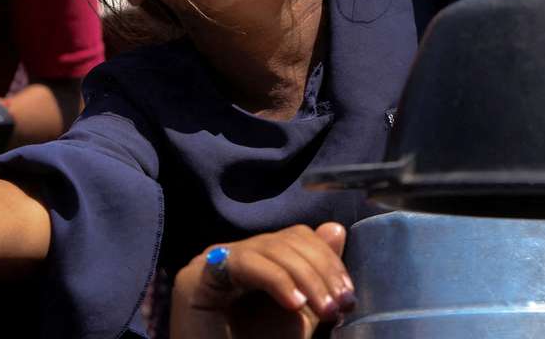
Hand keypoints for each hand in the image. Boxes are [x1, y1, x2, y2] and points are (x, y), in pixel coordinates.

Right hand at [171, 223, 353, 338]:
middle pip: (284, 239)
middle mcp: (231, 255)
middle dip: (320, 270)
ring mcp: (211, 262)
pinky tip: (294, 303)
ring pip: (269, 247)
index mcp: (255, 260)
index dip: (326, 259)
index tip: (348, 294)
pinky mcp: (196, 275)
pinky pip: (244, 262)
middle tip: (341, 304)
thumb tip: (335, 229)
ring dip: (306, 278)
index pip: (295, 238)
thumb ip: (314, 276)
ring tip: (324, 310)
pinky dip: (276, 279)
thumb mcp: (300, 314)